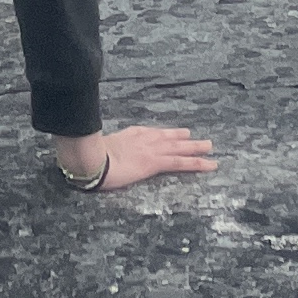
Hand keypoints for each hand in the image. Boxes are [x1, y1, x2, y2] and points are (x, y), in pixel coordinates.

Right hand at [56, 123, 215, 190]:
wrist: (89, 158)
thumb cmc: (87, 156)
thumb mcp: (96, 149)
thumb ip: (102, 149)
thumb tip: (95, 153)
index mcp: (128, 136)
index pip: (150, 134)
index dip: (164, 134)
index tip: (174, 133)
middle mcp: (142, 139)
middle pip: (168, 138)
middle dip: (184, 138)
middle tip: (200, 139)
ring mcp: (150, 150)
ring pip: (179, 148)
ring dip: (196, 148)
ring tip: (210, 147)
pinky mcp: (154, 163)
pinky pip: (180, 163)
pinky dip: (196, 163)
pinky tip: (209, 164)